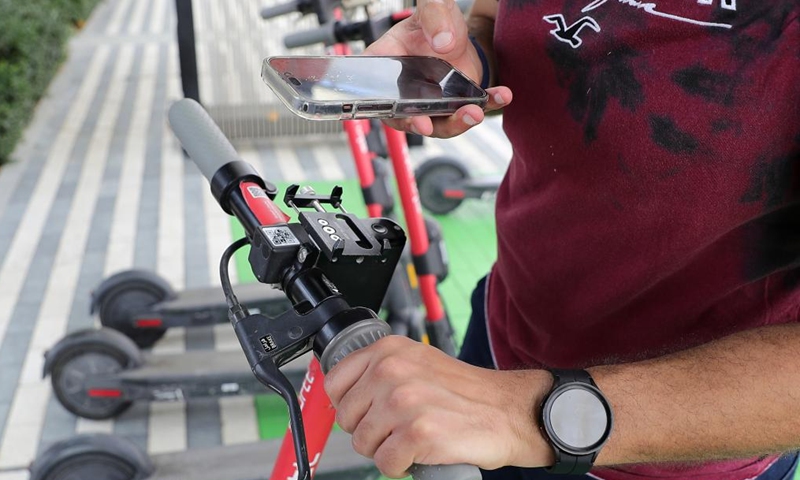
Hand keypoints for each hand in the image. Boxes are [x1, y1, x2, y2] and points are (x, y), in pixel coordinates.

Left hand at [324, 336, 553, 477]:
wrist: (508, 412)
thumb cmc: (465, 393)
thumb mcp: (419, 362)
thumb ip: (381, 371)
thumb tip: (345, 396)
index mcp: (389, 350)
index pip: (335, 382)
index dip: (349, 405)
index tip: (366, 412)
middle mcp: (392, 370)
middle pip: (347, 418)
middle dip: (369, 431)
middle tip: (398, 428)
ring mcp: (403, 401)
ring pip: (363, 444)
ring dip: (386, 449)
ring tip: (413, 438)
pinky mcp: (417, 433)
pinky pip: (385, 464)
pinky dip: (401, 466)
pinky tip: (421, 452)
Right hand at [364, 0, 511, 137]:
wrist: (458, 32)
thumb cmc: (435, 21)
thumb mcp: (434, 8)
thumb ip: (435, 16)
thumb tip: (443, 43)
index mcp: (386, 65)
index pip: (373, 90)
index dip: (384, 107)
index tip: (400, 114)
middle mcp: (404, 91)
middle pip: (405, 117)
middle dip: (418, 124)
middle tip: (427, 126)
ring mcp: (430, 103)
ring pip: (438, 124)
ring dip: (456, 123)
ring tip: (475, 111)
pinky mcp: (454, 105)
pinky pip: (469, 111)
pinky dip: (486, 105)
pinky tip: (502, 96)